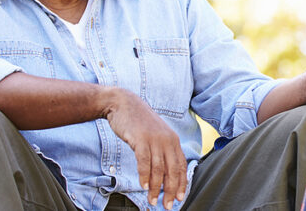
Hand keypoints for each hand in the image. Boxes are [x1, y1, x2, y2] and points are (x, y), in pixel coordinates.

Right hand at [104, 89, 186, 209]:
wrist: (123, 104)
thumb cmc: (138, 123)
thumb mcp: (155, 136)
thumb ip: (161, 151)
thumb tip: (164, 174)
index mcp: (173, 140)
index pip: (181, 166)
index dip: (181, 184)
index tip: (179, 198)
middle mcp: (167, 140)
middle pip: (172, 170)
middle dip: (170, 190)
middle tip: (167, 205)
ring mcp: (154, 139)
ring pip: (159, 169)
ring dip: (156, 188)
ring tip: (153, 200)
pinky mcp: (141, 139)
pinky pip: (145, 162)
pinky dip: (144, 176)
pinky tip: (144, 186)